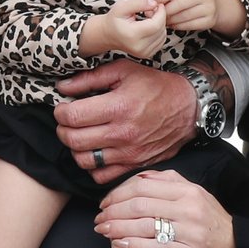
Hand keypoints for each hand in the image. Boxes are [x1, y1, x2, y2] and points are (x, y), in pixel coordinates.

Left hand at [54, 59, 196, 184]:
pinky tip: (96, 151)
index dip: (60, 112)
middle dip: (63, 130)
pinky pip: (102, 176)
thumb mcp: (124, 70)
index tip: (63, 108)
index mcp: (118, 107)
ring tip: (81, 136)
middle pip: (73, 140)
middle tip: (67, 122)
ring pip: (84, 161)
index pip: (72, 117)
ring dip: (76, 149)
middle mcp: (123, 133)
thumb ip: (90, 78)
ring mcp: (129, 153)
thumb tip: (62, 87)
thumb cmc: (155, 85)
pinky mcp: (135, 165)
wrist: (188, 107)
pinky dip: (93, 167)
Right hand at [81, 0, 166, 60]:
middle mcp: (138, 47)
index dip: (161, 13)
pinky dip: (159, 32)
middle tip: (150, 10)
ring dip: (160, 24)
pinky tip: (150, 26)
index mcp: (132, 35)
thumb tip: (154, 5)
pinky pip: (161, 41)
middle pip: (161, 30)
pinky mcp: (147, 54)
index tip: (158, 5)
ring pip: (163, 36)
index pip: (156, 25)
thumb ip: (138, 2)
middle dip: (160, 17)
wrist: (108, 34)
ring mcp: (143, 53)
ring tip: (148, 19)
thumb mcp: (121, 6)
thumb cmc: (114, 20)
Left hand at [94, 171, 238, 247]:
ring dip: (118, 227)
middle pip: (140, 203)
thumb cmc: (215, 223)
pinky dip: (134, 245)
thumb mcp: (198, 195)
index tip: (105, 202)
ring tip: (103, 231)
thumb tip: (142, 177)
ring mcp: (191, 231)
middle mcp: (189, 207)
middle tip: (99, 218)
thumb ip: (171, 184)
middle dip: (113, 210)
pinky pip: (156, 247)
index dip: (119, 193)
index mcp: (189, 190)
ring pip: (145, 224)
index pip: (144, 185)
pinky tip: (120, 245)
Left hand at [154, 0, 233, 34]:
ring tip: (164, 20)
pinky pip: (189, 25)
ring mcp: (209, 8)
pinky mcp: (209, 21)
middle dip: (165, 11)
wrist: (214, 4)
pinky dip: (178, 26)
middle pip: (178, 4)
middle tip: (157, 14)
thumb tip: (154, 1)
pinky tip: (173, 24)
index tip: (155, 3)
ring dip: (170, 20)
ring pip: (183, 16)